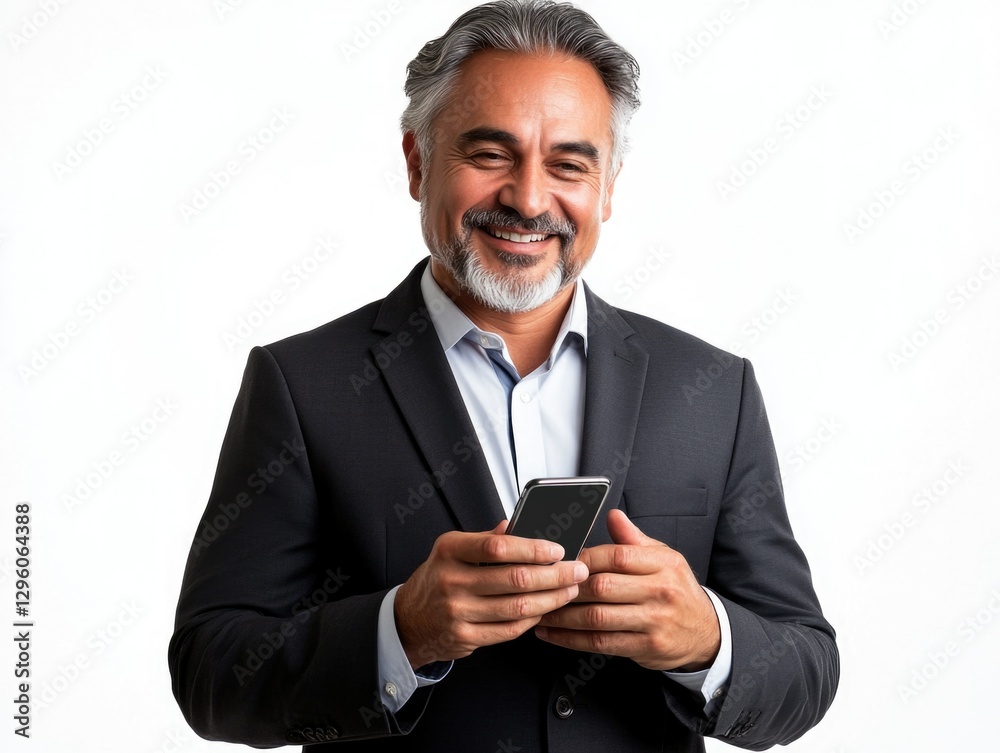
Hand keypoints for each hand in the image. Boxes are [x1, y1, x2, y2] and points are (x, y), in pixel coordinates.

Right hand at [394, 521, 588, 667]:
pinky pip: (509, 629)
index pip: (498, 546)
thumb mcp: (452, 549)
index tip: (557, 550)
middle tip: (576, 570)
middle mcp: (451, 580)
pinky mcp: (465, 636)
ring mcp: (457, 611)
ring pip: (517, 607)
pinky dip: (533, 618)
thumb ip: (486, 538)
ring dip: (551, 598)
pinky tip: (546, 609)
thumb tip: (520, 524)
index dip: (533, 548)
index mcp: (450, 550)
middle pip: (514, 578)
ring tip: (569, 590)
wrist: (409, 620)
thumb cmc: (437, 579)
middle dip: (554, 575)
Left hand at [535, 509, 720, 671]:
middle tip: (544, 586)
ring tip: (541, 610)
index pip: (617, 555)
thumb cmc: (676, 590)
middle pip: (603, 587)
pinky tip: (553, 633)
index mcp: (663, 563)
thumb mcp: (664, 558)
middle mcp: (660, 591)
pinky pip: (601, 643)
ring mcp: (654, 621)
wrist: (705, 632)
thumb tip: (612, 515)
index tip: (565, 561)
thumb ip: (634, 539)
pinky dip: (571, 639)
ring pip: (598, 617)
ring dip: (563, 615)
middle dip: (569, 587)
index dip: (585, 558)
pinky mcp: (646, 647)